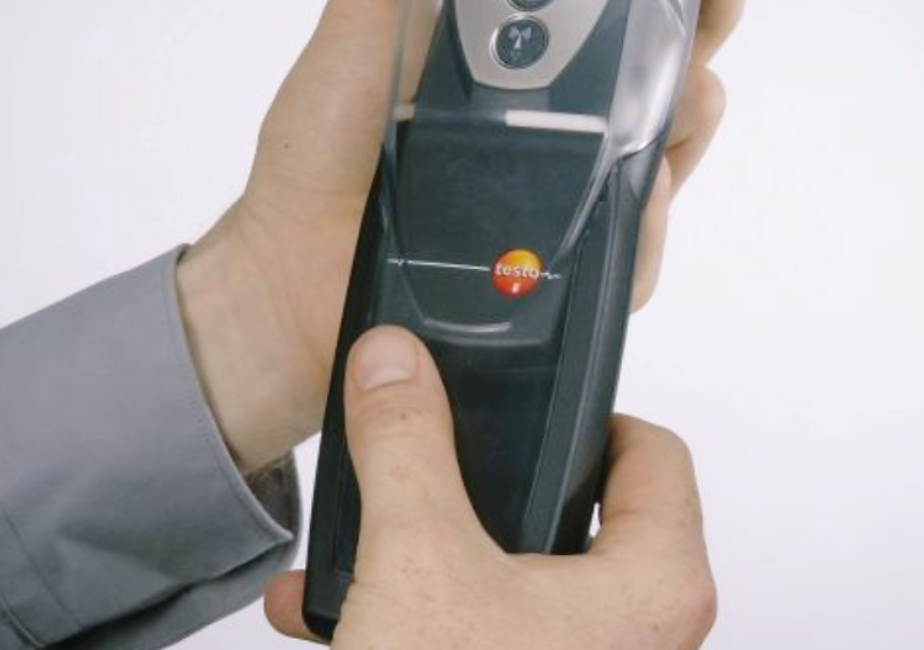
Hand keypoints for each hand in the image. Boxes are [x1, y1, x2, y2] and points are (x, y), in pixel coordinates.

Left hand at [175, 0, 761, 473]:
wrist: (293, 262)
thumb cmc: (330, 137)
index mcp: (533, 32)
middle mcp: (573, 97)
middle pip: (684, 26)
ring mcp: (582, 173)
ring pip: (682, 126)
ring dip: (698, 81)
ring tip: (685, 54)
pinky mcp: (578, 251)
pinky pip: (645, 230)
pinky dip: (655, 198)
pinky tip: (647, 172)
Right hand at [263, 325, 716, 648]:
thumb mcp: (418, 561)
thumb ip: (405, 443)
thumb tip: (394, 361)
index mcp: (647, 586)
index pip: (650, 449)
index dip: (585, 408)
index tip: (522, 395)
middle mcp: (628, 634)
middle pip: (568, 503)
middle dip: (477, 478)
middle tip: (434, 452)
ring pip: (506, 568)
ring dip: (424, 543)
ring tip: (363, 528)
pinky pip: (470, 625)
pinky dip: (409, 605)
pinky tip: (333, 608)